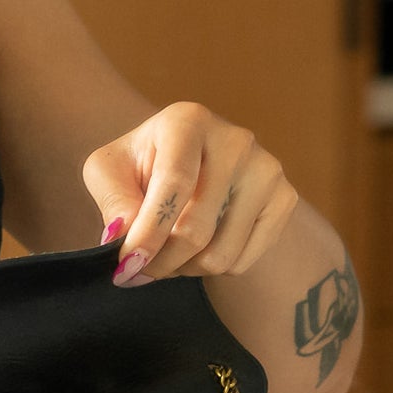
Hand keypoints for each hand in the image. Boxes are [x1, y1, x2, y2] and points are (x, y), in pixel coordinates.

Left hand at [84, 100, 300, 284]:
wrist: (187, 159)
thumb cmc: (142, 163)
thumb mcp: (108, 171)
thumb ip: (113, 200)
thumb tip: (125, 236)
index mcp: (188, 121)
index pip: (174, 185)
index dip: (149, 232)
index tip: (127, 266)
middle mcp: (236, 140)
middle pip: (196, 229)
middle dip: (160, 262)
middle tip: (138, 271)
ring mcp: (267, 170)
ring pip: (221, 254)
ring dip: (184, 269)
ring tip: (166, 255)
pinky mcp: (284, 199)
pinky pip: (243, 262)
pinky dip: (212, 269)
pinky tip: (198, 248)